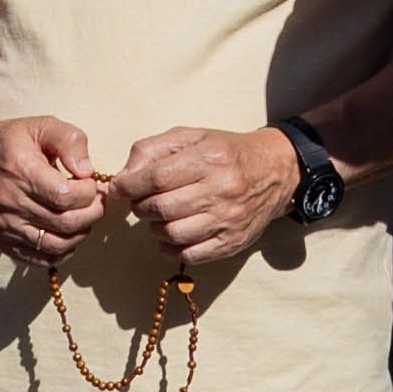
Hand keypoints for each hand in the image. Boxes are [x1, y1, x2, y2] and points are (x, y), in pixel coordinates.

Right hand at [0, 114, 105, 268]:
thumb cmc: (10, 141)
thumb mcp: (42, 126)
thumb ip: (71, 142)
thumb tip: (87, 171)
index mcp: (21, 171)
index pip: (66, 196)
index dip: (88, 192)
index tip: (89, 183)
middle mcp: (9, 202)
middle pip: (66, 223)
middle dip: (92, 213)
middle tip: (95, 202)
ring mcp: (4, 225)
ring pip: (56, 244)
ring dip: (80, 233)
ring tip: (82, 216)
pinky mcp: (1, 240)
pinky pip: (39, 258)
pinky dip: (60, 252)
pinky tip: (66, 234)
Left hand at [111, 124, 303, 272]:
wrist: (274, 170)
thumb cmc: (224, 151)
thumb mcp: (190, 137)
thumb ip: (152, 150)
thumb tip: (123, 177)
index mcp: (209, 159)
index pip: (157, 178)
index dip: (129, 186)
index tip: (117, 188)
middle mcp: (222, 190)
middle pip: (162, 208)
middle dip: (139, 206)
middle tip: (139, 201)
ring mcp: (229, 220)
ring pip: (173, 233)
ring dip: (154, 227)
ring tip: (157, 216)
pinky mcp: (234, 242)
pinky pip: (191, 254)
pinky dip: (171, 248)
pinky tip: (170, 234)